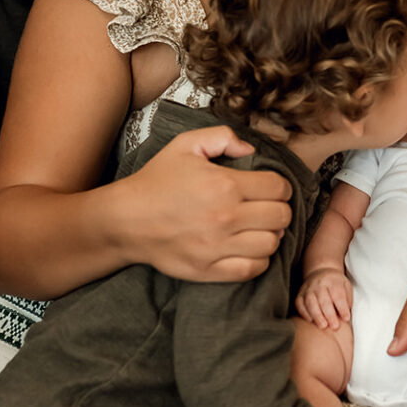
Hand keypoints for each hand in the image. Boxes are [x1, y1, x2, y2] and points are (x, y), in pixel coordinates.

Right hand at [121, 125, 292, 281]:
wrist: (125, 220)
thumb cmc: (156, 181)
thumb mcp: (185, 145)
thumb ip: (222, 137)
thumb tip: (250, 150)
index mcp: (224, 185)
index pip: (279, 188)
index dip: (280, 186)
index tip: (270, 187)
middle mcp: (225, 217)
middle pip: (280, 217)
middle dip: (279, 209)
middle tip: (266, 207)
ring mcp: (217, 247)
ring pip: (271, 244)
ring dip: (270, 234)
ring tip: (258, 227)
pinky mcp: (208, 270)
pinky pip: (252, 269)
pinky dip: (258, 260)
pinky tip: (249, 248)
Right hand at [296, 267, 351, 328]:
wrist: (320, 272)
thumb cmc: (335, 283)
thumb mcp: (346, 286)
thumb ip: (347, 300)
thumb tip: (346, 316)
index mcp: (332, 281)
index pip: (338, 296)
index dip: (342, 308)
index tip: (346, 318)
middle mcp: (318, 284)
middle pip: (324, 301)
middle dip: (329, 315)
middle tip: (335, 326)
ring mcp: (307, 289)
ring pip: (310, 303)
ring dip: (317, 316)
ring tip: (323, 326)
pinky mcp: (299, 295)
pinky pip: (300, 305)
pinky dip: (305, 314)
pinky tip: (312, 321)